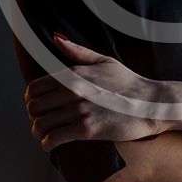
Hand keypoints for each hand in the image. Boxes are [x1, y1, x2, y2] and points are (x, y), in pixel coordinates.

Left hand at [24, 33, 170, 151]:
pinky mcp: (87, 130)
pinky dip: (48, 143)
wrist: (150, 104)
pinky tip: (51, 143)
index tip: (36, 106)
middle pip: (34, 107)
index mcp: (74, 74)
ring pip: (41, 124)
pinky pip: (55, 138)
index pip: (35, 88)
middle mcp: (73, 92)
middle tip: (40, 121)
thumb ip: (77, 51)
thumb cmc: (128, 82)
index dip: (30, 99)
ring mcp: (80, 111)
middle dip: (33, 116)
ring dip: (38, 131)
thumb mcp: (103, 60)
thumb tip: (56, 38)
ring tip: (44, 134)